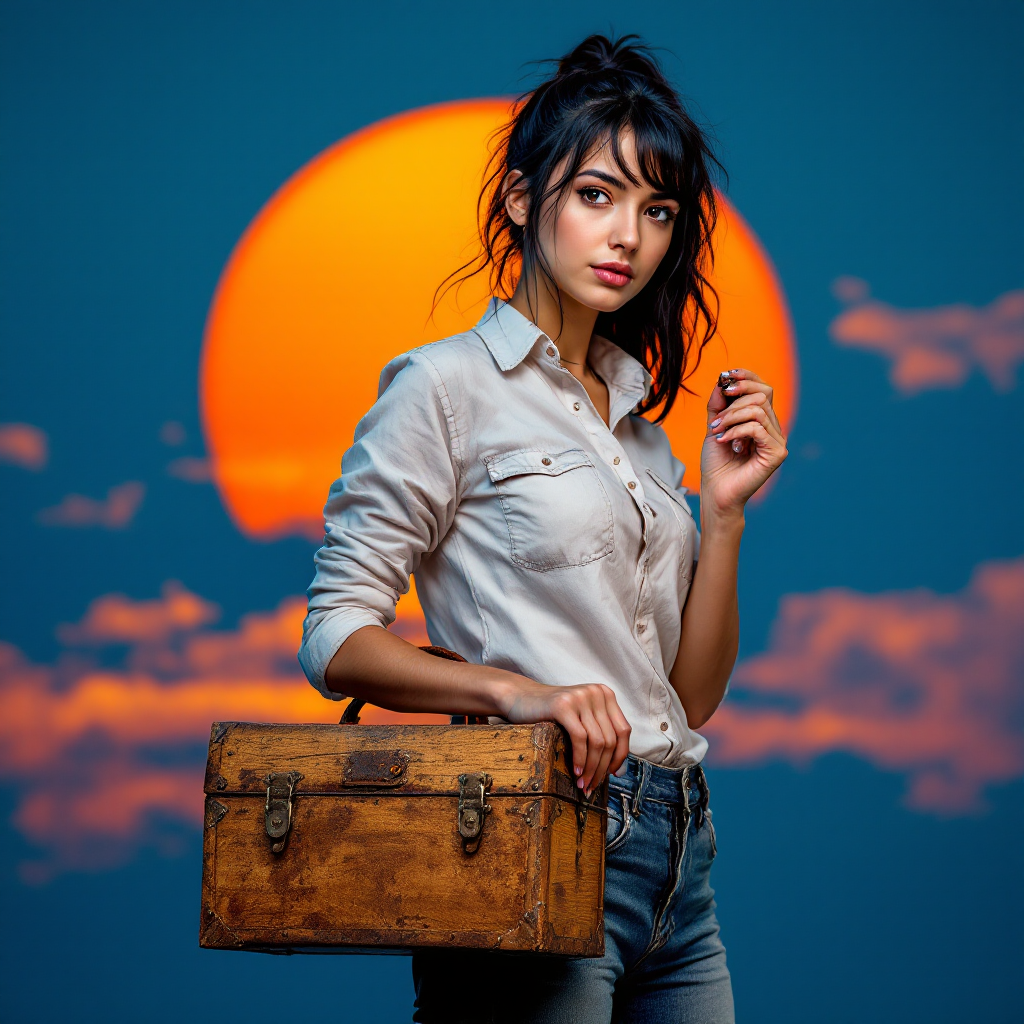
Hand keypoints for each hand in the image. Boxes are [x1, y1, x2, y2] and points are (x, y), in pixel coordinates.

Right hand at [499, 680, 630, 796]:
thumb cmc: (552, 714)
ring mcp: (580, 697)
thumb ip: (600, 733)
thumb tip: (619, 771)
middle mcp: (596, 693)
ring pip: (596, 741)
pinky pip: (579, 738)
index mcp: (605, 694)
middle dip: (601, 768)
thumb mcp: (581, 718)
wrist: (521, 698)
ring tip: (582, 783)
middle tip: (591, 786)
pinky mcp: (563, 705)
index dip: (620, 756)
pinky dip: (580, 758)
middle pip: (609, 739)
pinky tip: (575, 771)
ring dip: (591, 768)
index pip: (623, 730)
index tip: (611, 774)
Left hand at [701, 368, 787, 516]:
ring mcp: (777, 440)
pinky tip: (724, 441)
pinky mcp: (776, 453)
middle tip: (716, 415)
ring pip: (758, 409)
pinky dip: (736, 430)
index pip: (763, 388)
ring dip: (731, 417)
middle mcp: (773, 428)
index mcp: (762, 420)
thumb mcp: (715, 426)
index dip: (747, 377)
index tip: (726, 376)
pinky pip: (757, 428)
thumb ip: (719, 404)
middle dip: (735, 399)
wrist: (716, 492)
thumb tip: (723, 380)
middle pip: (763, 394)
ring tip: (716, 431)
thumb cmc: (716, 463)